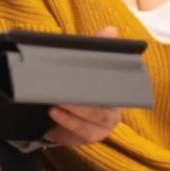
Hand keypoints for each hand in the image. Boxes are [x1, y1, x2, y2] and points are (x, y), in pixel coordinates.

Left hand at [45, 26, 124, 145]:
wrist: (69, 111)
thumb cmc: (83, 86)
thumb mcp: (89, 67)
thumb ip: (99, 48)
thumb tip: (110, 30)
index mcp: (117, 97)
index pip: (115, 93)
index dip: (105, 88)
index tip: (91, 81)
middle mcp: (111, 116)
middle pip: (100, 113)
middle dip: (81, 105)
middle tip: (62, 95)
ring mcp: (98, 131)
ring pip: (87, 127)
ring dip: (70, 118)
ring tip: (53, 107)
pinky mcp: (82, 140)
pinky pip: (74, 137)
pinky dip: (63, 129)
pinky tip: (52, 120)